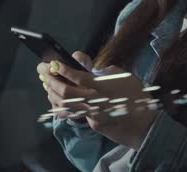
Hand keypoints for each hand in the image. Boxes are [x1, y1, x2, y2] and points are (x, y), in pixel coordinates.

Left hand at [37, 52, 158, 149]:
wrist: (145, 124)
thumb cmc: (136, 95)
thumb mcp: (122, 75)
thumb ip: (101, 69)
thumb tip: (83, 62)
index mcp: (102, 85)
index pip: (76, 75)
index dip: (61, 68)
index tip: (52, 62)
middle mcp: (94, 100)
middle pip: (65, 90)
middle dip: (50, 78)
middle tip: (41, 70)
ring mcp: (92, 113)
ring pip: (65, 103)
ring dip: (52, 92)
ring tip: (46, 82)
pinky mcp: (92, 123)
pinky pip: (71, 113)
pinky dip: (60, 105)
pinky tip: (54, 99)